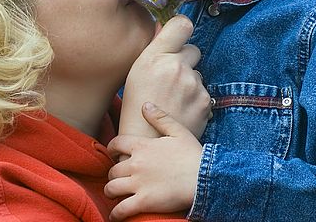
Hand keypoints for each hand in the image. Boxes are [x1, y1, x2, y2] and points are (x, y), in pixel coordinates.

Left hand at [105, 103, 202, 220]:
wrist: (205, 177)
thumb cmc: (193, 154)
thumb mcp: (178, 130)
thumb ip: (159, 117)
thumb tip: (145, 105)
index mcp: (142, 146)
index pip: (116, 144)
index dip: (112, 149)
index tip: (114, 153)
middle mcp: (136, 164)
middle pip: (112, 169)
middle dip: (113, 174)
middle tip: (118, 177)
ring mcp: (138, 184)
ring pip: (111, 188)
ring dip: (111, 192)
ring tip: (115, 195)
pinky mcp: (143, 202)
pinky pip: (121, 209)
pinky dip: (115, 214)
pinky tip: (115, 216)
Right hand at [119, 15, 210, 139]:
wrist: (147, 144)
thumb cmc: (135, 107)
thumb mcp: (136, 72)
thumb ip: (154, 47)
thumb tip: (164, 26)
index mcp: (155, 57)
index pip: (182, 24)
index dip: (181, 29)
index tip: (178, 37)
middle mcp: (176, 67)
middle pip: (193, 50)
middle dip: (185, 61)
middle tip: (170, 79)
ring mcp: (193, 85)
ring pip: (197, 74)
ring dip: (189, 83)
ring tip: (172, 101)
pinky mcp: (205, 102)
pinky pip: (203, 92)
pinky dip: (195, 100)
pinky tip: (181, 111)